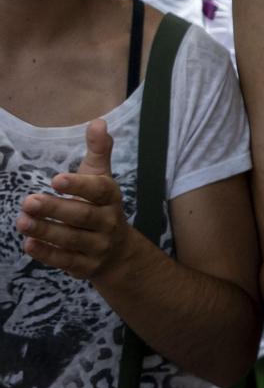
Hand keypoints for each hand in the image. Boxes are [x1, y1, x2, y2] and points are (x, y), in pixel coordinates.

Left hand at [16, 120, 138, 281]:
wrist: (118, 253)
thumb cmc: (101, 207)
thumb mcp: (101, 178)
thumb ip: (98, 151)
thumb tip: (97, 121)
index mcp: (110, 198)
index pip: (100, 190)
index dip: (80, 185)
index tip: (56, 179)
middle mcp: (108, 222)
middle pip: (82, 215)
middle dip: (55, 209)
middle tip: (27, 201)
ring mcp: (98, 246)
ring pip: (72, 239)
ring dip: (46, 230)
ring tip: (21, 221)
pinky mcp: (85, 266)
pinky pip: (65, 261)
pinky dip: (47, 254)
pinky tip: (29, 244)